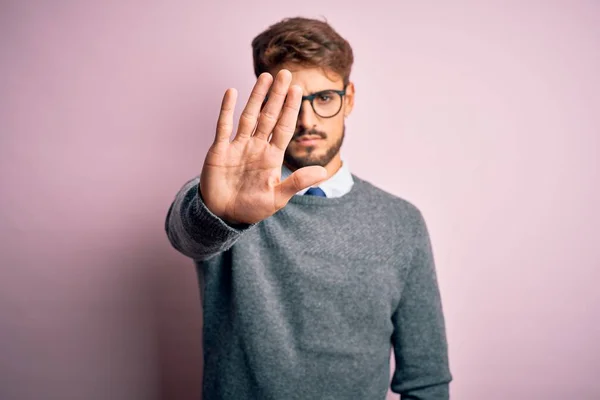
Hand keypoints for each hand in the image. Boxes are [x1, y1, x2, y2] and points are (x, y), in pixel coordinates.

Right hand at [199, 69, 326, 223]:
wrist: (223, 215)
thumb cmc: (251, 208)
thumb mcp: (277, 198)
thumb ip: (298, 182)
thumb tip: (324, 171)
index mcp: (272, 157)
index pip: (284, 127)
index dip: (291, 108)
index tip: (299, 89)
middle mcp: (257, 146)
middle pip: (269, 116)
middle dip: (278, 96)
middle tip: (287, 74)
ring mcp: (238, 146)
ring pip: (249, 115)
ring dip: (257, 96)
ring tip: (266, 77)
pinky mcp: (220, 149)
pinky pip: (223, 125)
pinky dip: (227, 109)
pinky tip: (232, 92)